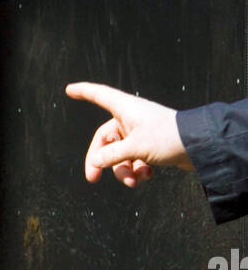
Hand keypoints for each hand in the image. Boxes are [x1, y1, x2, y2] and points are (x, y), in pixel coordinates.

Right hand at [65, 81, 192, 186]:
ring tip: (134, 181)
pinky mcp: (150, 147)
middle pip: (105, 140)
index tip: (69, 89)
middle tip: (93, 179)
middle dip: (102, 161)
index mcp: (126, 108)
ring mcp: (141, 133)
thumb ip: (111, 156)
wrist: (200, 146)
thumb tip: (95, 162)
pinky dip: (137, 170)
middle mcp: (131, 119)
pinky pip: (133, 160)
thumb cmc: (168, 138)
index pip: (99, 95)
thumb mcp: (135, 148)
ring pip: (120, 155)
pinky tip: (147, 176)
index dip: (84, 91)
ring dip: (124, 171)